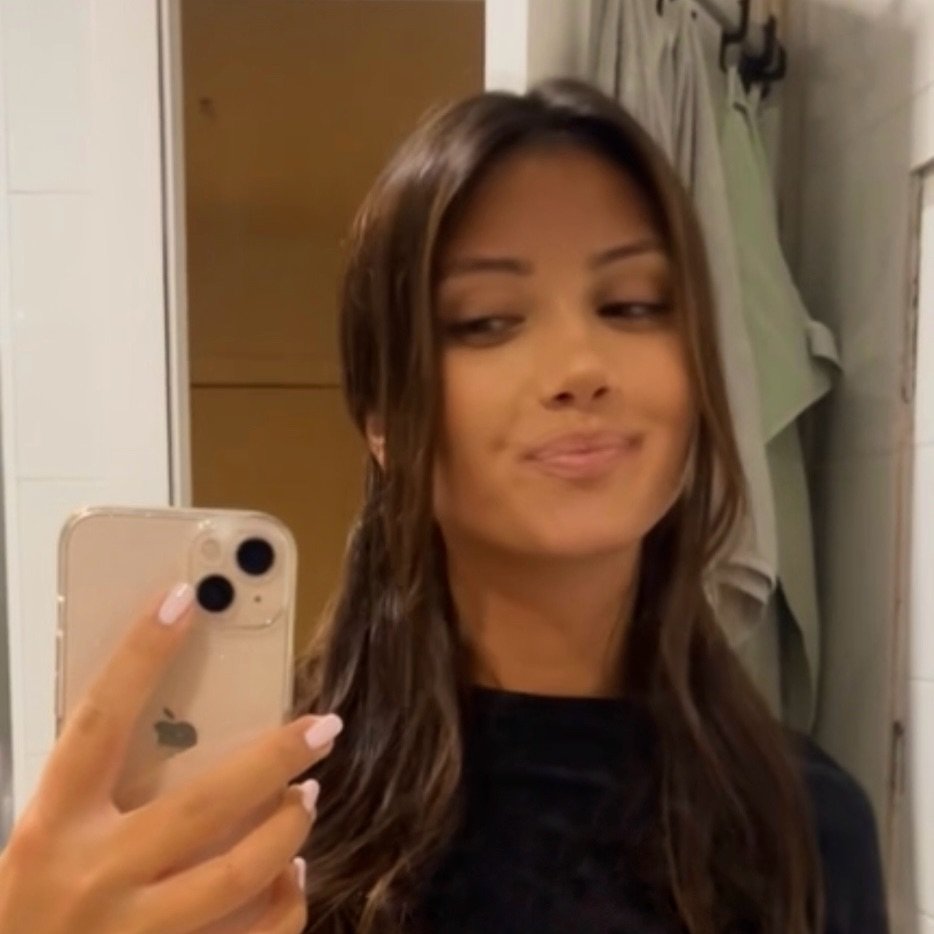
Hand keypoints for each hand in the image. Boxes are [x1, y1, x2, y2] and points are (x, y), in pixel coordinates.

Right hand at [0, 582, 341, 932]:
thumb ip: (100, 793)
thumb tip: (192, 729)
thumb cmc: (29, 911)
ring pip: (238, 873)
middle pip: (203, 803)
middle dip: (275, 758)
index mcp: (52, 829)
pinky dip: (286, 902)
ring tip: (309, 795)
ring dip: (289, 828)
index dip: (140, 656)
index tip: (184, 599)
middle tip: (323, 727)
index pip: (98, 723)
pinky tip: (293, 876)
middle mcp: (94, 878)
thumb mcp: (45, 844)